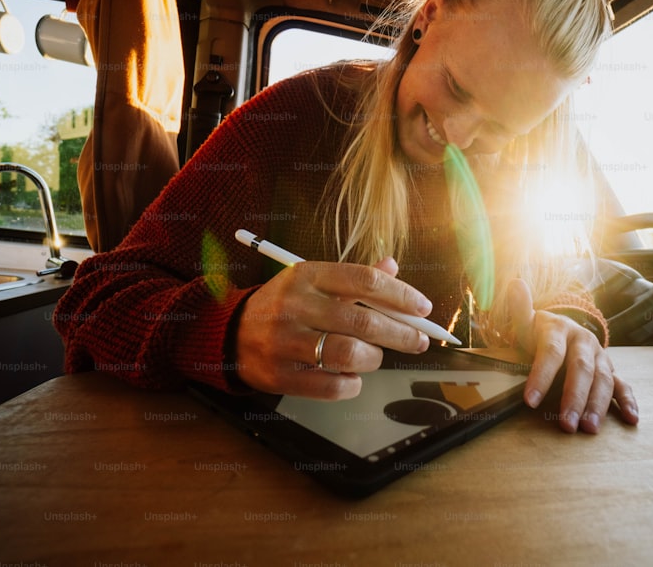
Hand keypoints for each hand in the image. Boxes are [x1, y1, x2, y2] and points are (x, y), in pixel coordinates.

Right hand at [234, 257, 430, 399]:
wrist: (229, 333)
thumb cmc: (283, 305)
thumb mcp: (312, 280)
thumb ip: (353, 277)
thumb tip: (392, 267)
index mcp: (307, 275)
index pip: (365, 281)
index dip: (401, 295)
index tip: (423, 309)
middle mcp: (296, 305)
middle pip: (364, 320)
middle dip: (402, 333)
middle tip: (420, 340)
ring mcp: (286, 341)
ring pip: (351, 354)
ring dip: (374, 359)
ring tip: (375, 357)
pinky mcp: (280, 374)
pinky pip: (333, 386)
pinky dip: (353, 384)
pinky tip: (352, 376)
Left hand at [506, 278, 638, 433]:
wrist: (564, 331)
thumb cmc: (540, 333)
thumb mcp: (527, 322)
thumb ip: (520, 309)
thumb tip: (516, 284)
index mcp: (561, 330)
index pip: (552, 353)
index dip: (541, 376)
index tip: (530, 401)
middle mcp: (584, 342)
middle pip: (581, 369)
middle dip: (574, 397)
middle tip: (566, 424)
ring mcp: (600, 356)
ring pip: (602, 379)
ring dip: (597, 404)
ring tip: (589, 428)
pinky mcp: (611, 370)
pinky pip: (622, 385)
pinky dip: (628, 401)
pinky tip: (631, 418)